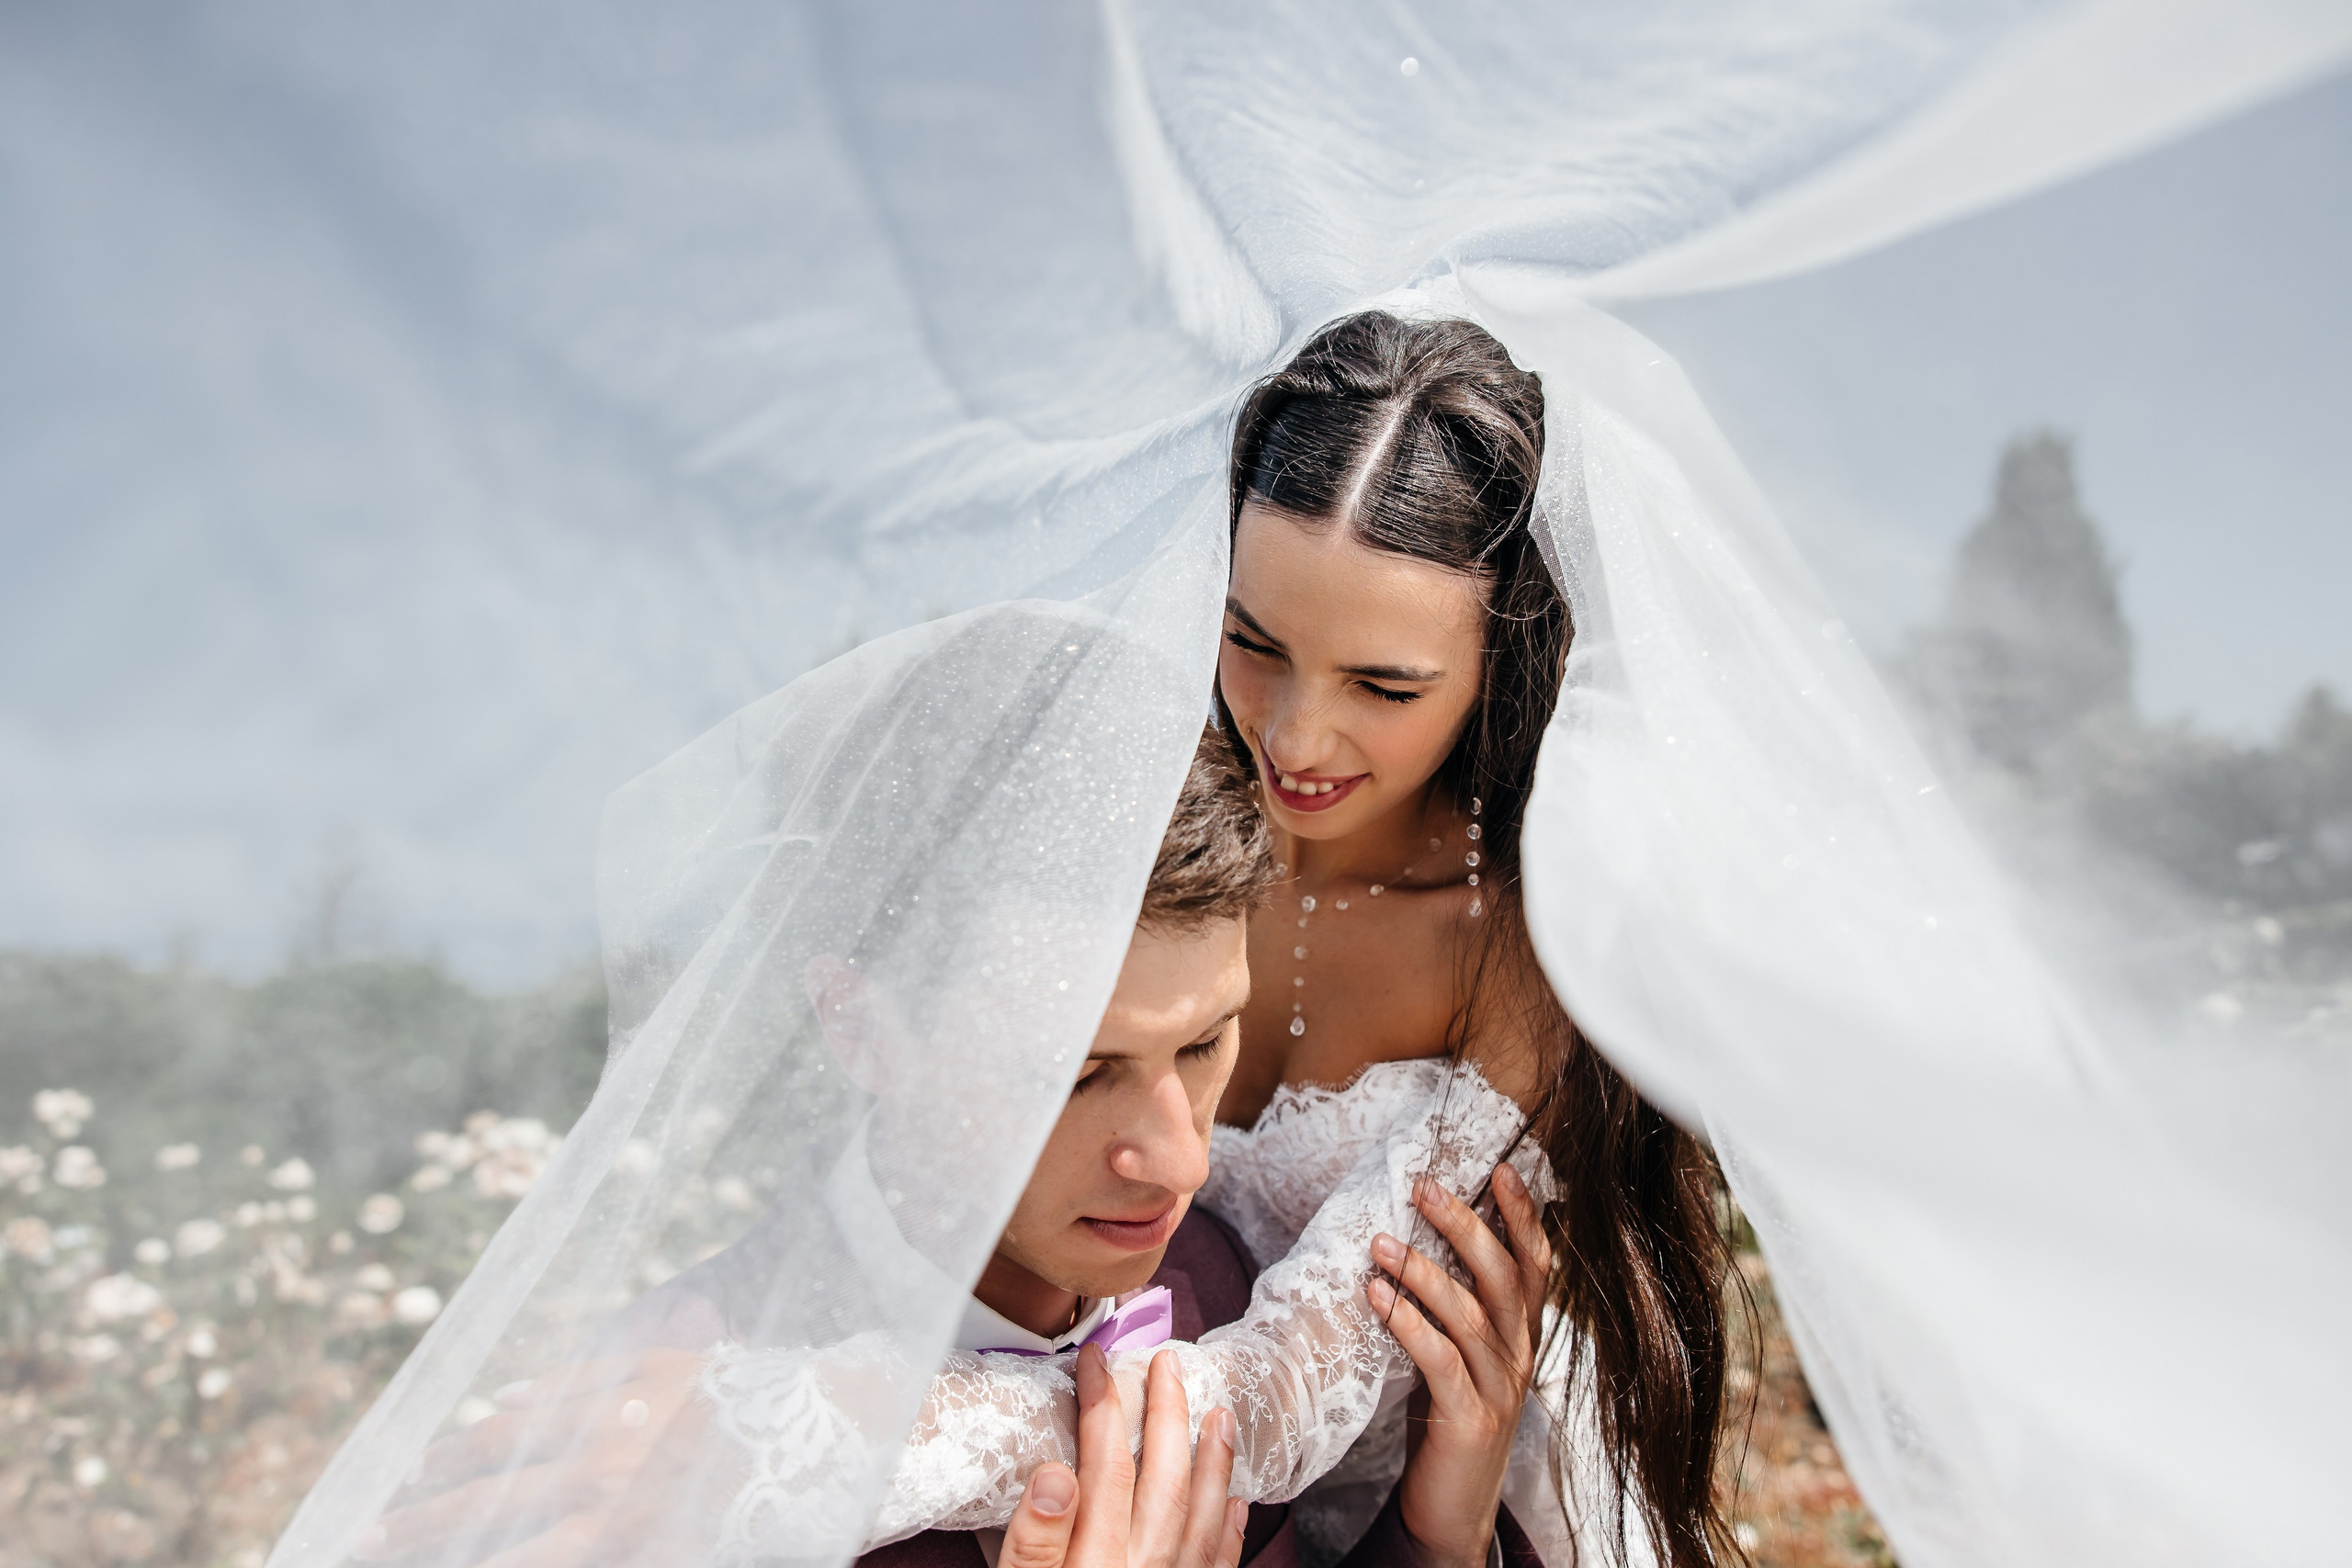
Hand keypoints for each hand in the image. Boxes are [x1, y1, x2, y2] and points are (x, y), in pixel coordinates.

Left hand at [355, 1348, 731, 1566]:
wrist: (815, 1430)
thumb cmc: (735, 1391)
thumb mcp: (657, 1362)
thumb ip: (578, 1381)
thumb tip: (502, 1397)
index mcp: (596, 1417)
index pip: (495, 1443)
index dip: (443, 1461)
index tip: (403, 1479)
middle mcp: (597, 1474)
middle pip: (489, 1505)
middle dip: (420, 1524)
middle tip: (364, 1542)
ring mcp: (620, 1525)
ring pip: (521, 1554)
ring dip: (463, 1558)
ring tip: (407, 1565)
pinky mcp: (647, 1552)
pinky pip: (570, 1567)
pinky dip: (527, 1567)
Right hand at [999, 1343, 1248, 1567]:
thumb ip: (1032, 1546)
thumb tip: (1053, 1477)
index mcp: (1093, 1566)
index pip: (1104, 1469)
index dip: (1101, 1406)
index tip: (1094, 1361)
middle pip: (1163, 1483)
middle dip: (1167, 1415)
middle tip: (1167, 1364)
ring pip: (1201, 1521)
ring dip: (1214, 1463)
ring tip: (1220, 1416)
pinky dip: (1228, 1533)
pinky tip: (1235, 1504)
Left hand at [1368, 1162, 1552, 1567]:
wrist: (1453, 1508)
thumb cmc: (1450, 1418)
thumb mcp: (1462, 1354)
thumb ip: (1458, 1306)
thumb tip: (1419, 1240)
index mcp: (1521, 1335)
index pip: (1535, 1264)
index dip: (1524, 1216)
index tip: (1501, 1168)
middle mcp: (1519, 1355)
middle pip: (1504, 1276)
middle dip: (1465, 1225)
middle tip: (1424, 1188)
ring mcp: (1499, 1388)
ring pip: (1471, 1314)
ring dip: (1423, 1271)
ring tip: (1381, 1242)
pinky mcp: (1469, 1418)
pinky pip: (1440, 1360)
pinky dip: (1408, 1323)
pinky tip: (1377, 1296)